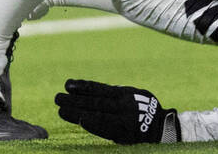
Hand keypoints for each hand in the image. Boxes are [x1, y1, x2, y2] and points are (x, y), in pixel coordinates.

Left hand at [55, 80, 180, 143]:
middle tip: (57, 97)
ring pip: (97, 114)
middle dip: (75, 100)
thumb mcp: (134, 95)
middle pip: (95, 102)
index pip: (100, 89)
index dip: (83, 87)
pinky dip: (93, 124)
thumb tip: (92, 90)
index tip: (68, 84)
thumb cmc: (144, 109)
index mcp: (126, 93)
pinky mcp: (123, 133)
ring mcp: (123, 119)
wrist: (160, 127)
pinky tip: (81, 121)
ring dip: (77, 112)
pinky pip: (105, 128)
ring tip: (60, 109)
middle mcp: (124, 105)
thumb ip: (116, 93)